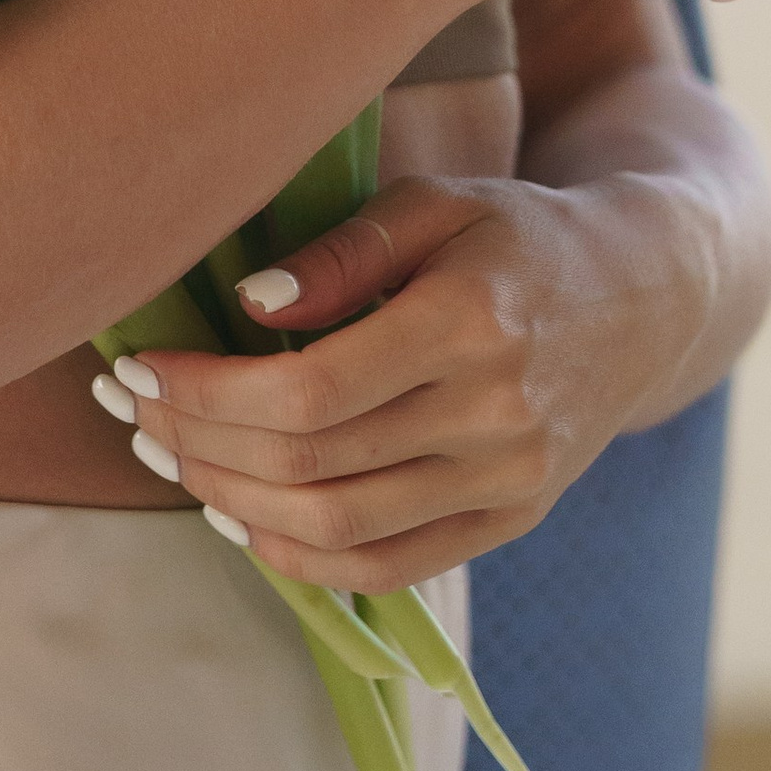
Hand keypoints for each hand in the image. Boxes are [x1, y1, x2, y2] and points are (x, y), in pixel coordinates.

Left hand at [117, 175, 666, 593]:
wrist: (641, 298)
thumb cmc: (513, 235)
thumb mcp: (434, 202)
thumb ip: (342, 251)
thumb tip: (245, 308)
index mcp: (470, 324)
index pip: (309, 390)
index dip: (207, 392)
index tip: (137, 367)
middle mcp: (495, 418)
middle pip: (313, 464)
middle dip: (199, 443)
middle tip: (129, 412)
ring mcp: (508, 483)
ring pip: (341, 527)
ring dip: (233, 502)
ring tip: (168, 457)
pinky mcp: (510, 523)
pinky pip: (388, 568)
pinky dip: (302, 557)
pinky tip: (239, 516)